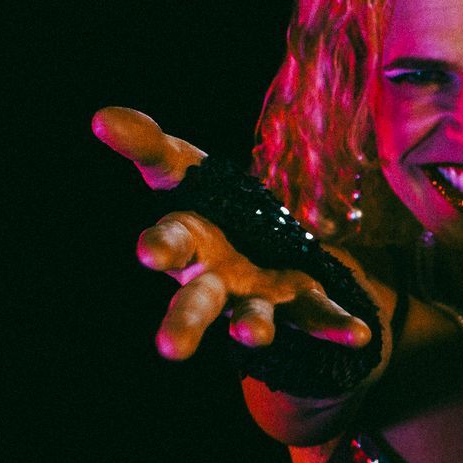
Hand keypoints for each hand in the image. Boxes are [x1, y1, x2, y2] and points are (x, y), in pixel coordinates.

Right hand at [91, 106, 372, 360]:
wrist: (256, 253)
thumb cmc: (210, 208)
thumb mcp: (184, 168)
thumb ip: (150, 146)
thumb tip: (101, 115)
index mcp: (189, 241)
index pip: (170, 238)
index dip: (160, 244)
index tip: (148, 252)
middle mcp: (217, 278)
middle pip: (197, 300)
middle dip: (186, 321)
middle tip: (169, 347)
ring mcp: (257, 297)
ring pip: (250, 318)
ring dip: (251, 328)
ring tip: (252, 336)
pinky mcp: (299, 305)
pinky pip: (318, 317)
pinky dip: (338, 327)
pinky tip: (362, 334)